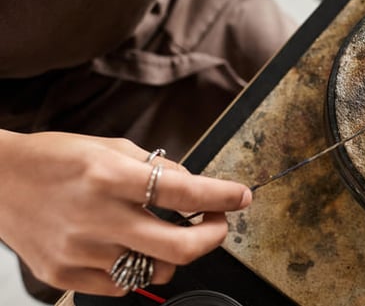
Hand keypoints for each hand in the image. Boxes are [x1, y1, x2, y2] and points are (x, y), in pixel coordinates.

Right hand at [0, 129, 251, 295]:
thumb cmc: (55, 159)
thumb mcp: (110, 147)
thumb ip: (157, 168)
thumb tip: (196, 187)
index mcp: (109, 176)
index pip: (183, 192)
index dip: (222, 196)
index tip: (241, 196)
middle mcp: (97, 217)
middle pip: (179, 248)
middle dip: (214, 236)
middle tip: (217, 222)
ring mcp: (81, 252)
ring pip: (156, 271)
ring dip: (175, 254)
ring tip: (165, 232)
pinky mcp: (66, 275)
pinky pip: (124, 285)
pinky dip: (138, 267)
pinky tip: (130, 247)